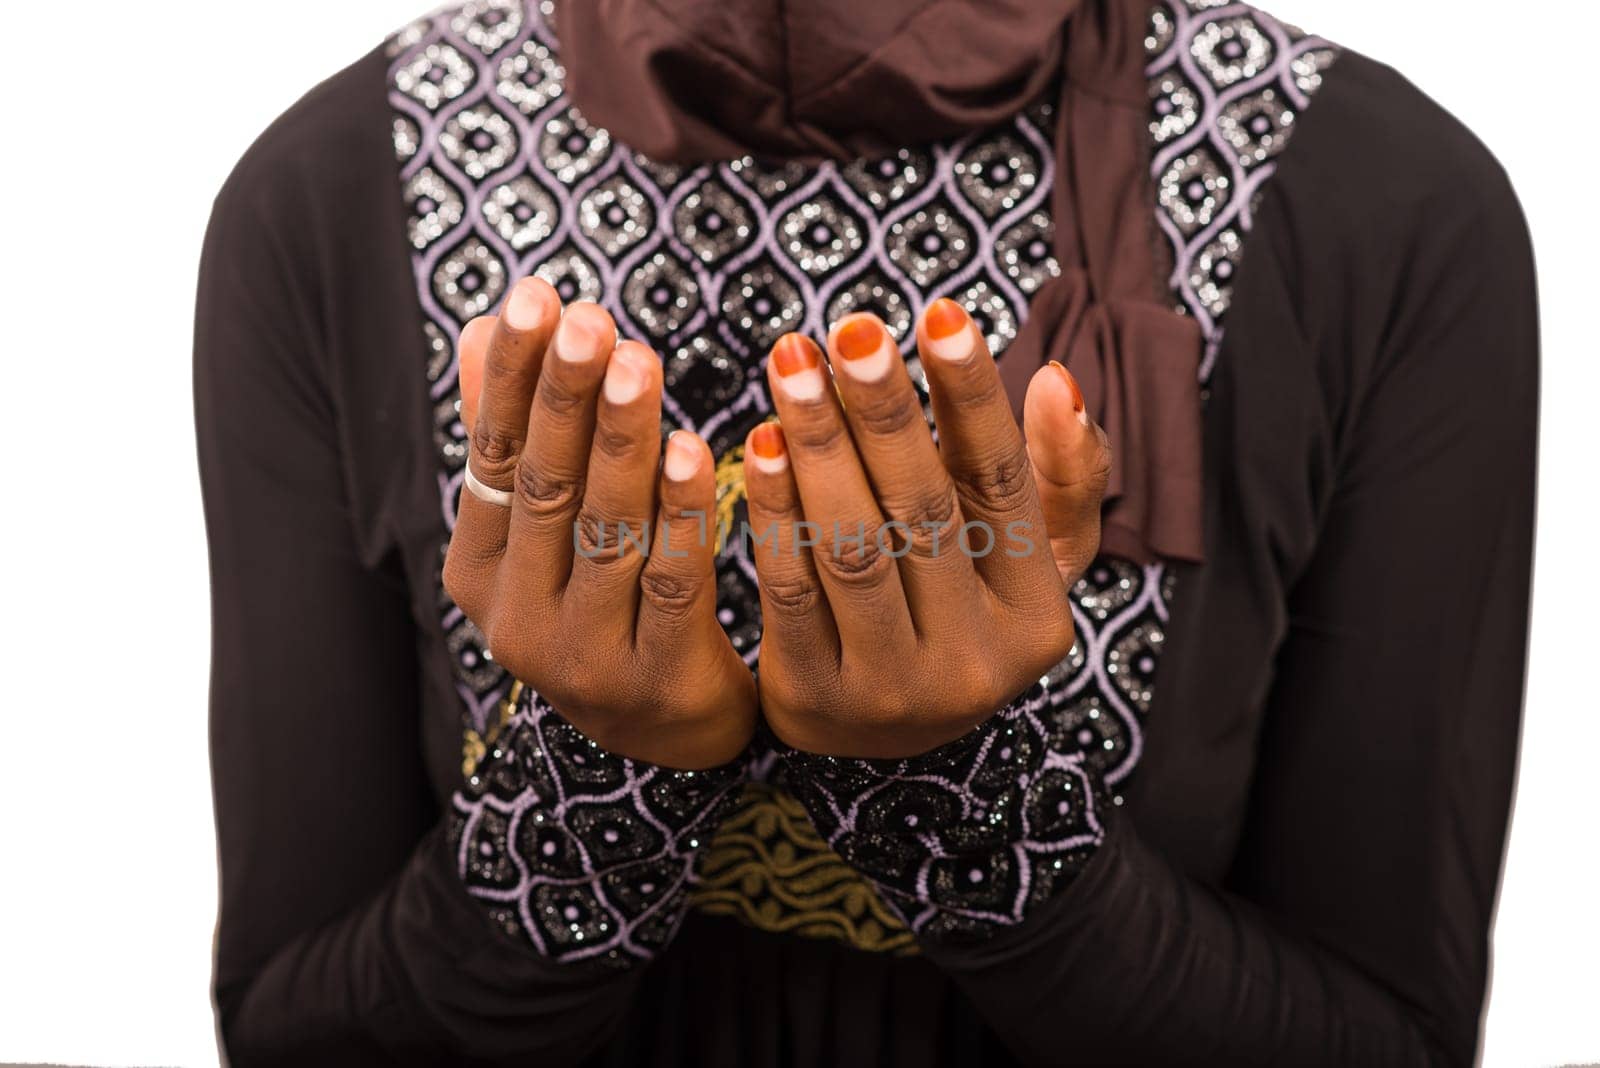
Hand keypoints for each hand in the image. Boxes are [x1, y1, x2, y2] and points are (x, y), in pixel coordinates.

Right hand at [444, 276, 756, 769]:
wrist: (667, 728)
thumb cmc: (606, 599)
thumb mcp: (547, 530)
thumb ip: (519, 441)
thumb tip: (478, 328)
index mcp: (481, 570)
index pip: (495, 458)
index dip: (514, 377)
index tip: (536, 295)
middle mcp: (516, 618)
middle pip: (546, 488)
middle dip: (566, 395)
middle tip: (588, 317)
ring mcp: (583, 656)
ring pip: (605, 529)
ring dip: (623, 439)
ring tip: (637, 360)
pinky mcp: (655, 679)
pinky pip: (672, 582)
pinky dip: (682, 512)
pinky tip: (698, 450)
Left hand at [744, 299, 1109, 758]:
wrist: (881, 732)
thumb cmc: (961, 609)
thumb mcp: (1032, 555)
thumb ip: (1058, 473)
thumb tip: (1055, 380)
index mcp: (1038, 617)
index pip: (1005, 486)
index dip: (972, 397)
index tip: (942, 311)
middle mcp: (975, 662)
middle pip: (924, 511)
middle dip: (885, 411)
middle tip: (853, 328)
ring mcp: (893, 690)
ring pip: (853, 545)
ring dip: (820, 445)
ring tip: (793, 362)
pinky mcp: (815, 698)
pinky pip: (791, 586)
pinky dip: (775, 509)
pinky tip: (759, 441)